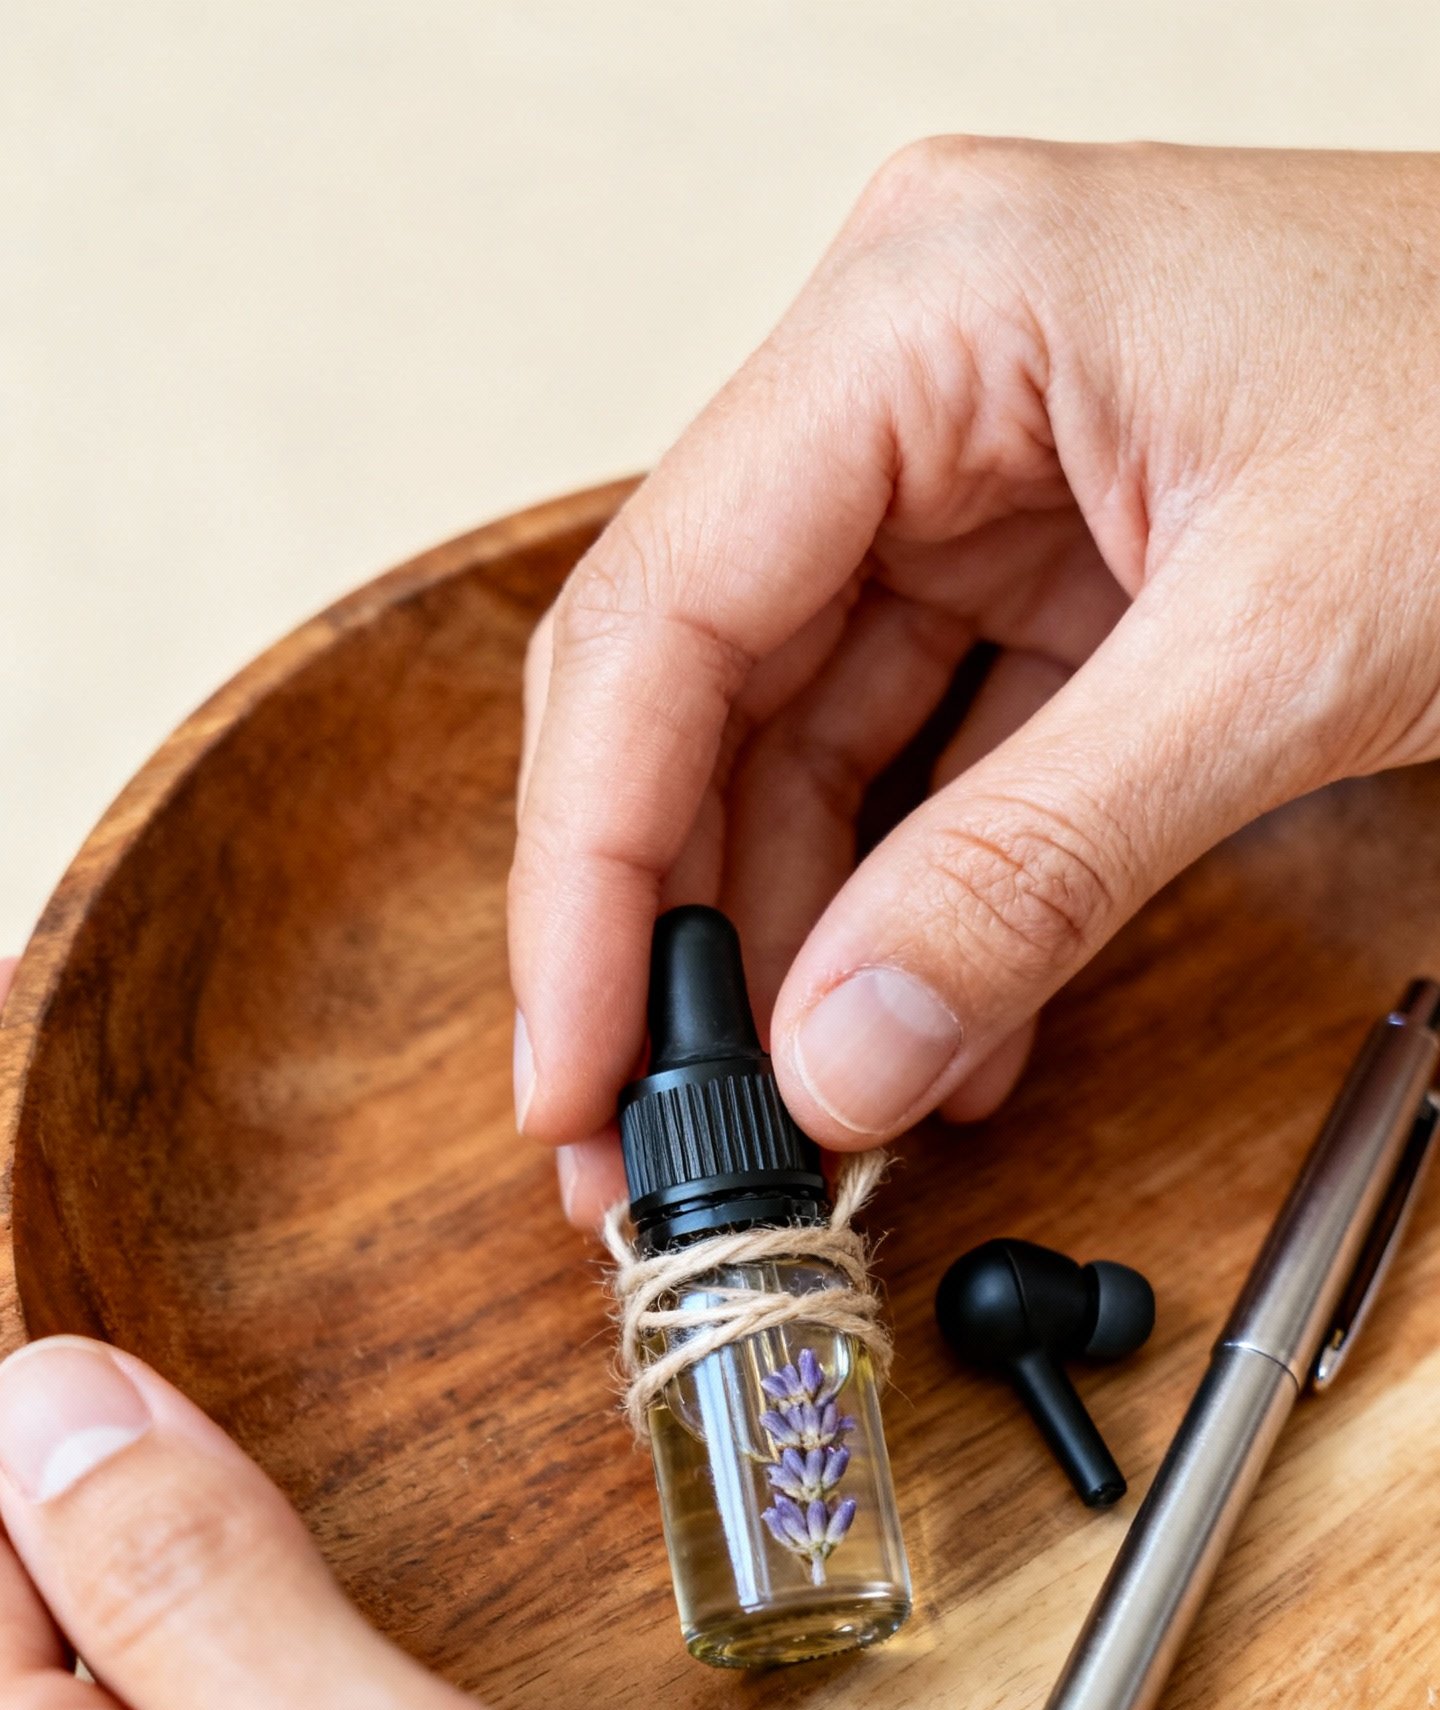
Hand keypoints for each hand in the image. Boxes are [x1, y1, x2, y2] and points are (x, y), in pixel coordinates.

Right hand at [509, 141, 1439, 1222]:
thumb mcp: (1281, 657)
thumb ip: (1032, 870)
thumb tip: (838, 1064)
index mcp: (925, 317)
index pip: (662, 619)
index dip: (591, 877)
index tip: (571, 1077)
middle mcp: (914, 384)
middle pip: (697, 690)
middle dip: (667, 937)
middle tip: (640, 1150)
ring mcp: (979, 474)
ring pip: (801, 744)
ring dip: (793, 951)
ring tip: (795, 1136)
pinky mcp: (1054, 567)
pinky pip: (932, 763)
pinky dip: (924, 913)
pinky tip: (932, 1047)